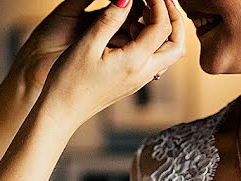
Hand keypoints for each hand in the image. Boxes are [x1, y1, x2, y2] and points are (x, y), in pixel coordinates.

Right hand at [37, 0, 184, 134]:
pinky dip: (153, 40)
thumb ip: (110, 19)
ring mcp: (141, 80)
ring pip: (169, 54)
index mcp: (135, 63)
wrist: (63, 111)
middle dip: (175, 18)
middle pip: (177, 45)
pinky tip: (134, 28)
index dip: (160, 4)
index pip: (162, 27)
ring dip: (165, 30)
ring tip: (146, 9)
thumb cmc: (69, 80)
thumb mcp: (87, 44)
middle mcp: (144, 73)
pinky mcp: (134, 81)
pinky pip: (155, 59)